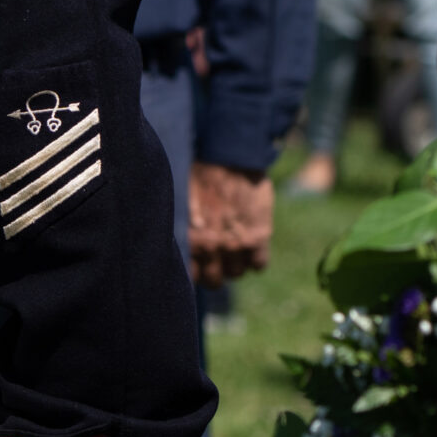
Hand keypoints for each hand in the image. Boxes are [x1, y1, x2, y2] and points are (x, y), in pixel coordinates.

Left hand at [189, 162, 271, 287]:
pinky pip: (259, 265)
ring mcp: (237, 244)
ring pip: (237, 274)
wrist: (229, 154)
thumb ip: (184, 231)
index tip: (197, 263)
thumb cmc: (199, 174)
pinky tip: (250, 244)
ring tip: (233, 247)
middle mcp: (212, 248)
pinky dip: (256, 259)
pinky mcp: (259, 237)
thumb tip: (177, 248)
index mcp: (189, 241)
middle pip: (215, 281)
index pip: (192, 277)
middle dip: (215, 271)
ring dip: (235, 264)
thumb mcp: (181, 204)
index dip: (196, 271)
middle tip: (216, 257)